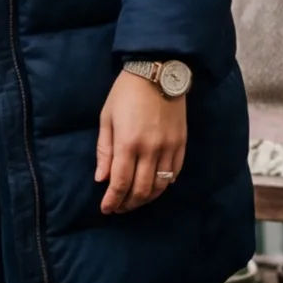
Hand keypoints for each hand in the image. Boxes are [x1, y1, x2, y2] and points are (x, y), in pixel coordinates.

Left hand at [95, 70, 188, 215]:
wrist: (158, 72)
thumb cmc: (125, 93)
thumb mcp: (107, 118)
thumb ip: (104, 150)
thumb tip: (101, 179)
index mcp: (128, 143)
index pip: (120, 183)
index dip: (112, 201)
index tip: (106, 209)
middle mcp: (150, 149)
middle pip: (141, 189)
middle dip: (128, 204)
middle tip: (119, 208)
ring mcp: (169, 148)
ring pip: (160, 186)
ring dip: (146, 199)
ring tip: (134, 201)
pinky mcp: (182, 144)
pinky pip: (174, 173)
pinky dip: (164, 185)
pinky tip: (154, 187)